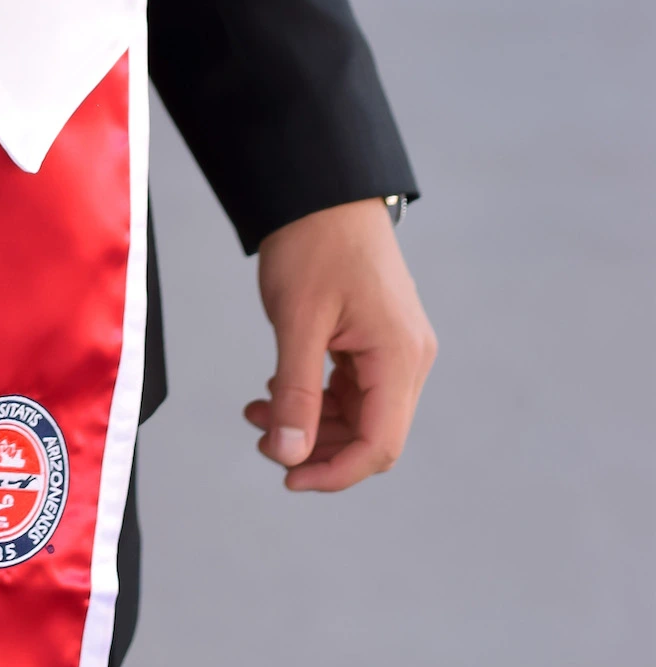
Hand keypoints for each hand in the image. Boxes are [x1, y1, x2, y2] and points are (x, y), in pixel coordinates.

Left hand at [245, 197, 436, 491]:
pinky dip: (317, 396)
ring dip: (311, 422)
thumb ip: (296, 392)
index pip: (380, 444)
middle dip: (316, 446)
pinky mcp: (378, 338)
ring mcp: (396, 348)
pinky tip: (277, 387)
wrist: (319, 189)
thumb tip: (290, 455)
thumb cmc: (312, 244)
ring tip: (258, 410)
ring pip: (359, 414)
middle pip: (371, 434)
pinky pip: (353, 388)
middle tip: (262, 439)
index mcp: (399, 357)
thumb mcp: (297, 321)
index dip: (335, 472)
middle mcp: (409, 358)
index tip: (288, 477)